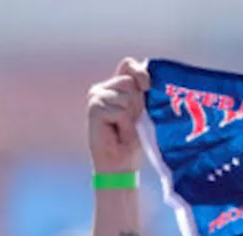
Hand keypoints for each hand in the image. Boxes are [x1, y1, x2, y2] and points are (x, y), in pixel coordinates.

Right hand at [87, 58, 150, 173]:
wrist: (119, 163)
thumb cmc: (133, 138)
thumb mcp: (142, 110)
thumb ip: (142, 92)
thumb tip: (148, 81)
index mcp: (115, 85)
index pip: (128, 65)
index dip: (140, 72)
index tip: (148, 87)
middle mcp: (103, 88)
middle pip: (130, 82)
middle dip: (138, 103)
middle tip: (133, 122)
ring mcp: (96, 97)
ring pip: (126, 97)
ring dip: (132, 116)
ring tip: (124, 128)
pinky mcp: (94, 109)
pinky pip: (121, 111)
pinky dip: (125, 125)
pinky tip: (118, 133)